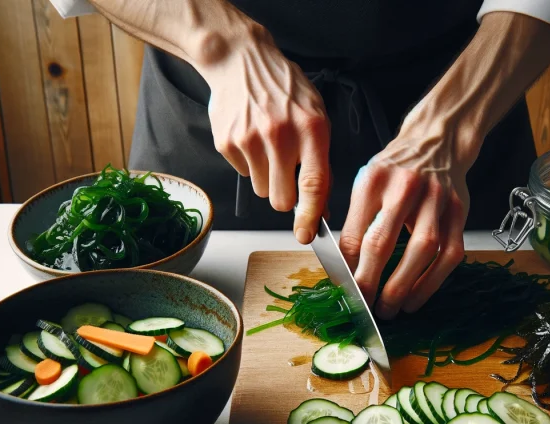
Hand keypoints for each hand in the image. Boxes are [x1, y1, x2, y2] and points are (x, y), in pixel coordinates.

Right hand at [88, 0, 333, 242]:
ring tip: (268, 147)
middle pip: (282, 199)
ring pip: (262, 190)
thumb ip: (321, 161)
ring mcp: (250, 139)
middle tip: (286, 176)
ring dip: (268, 178)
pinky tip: (251, 137)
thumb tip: (322, 208)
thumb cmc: (285, 91)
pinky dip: (249, 163)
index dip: (310, 216)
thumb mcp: (316, 117)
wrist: (241, 60)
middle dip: (286, 198)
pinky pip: (243, 173)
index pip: (313, 184)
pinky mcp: (227, 142)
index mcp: (311, 129)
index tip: (307, 237)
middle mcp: (280, 135)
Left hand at [339, 118, 474, 319]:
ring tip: (390, 308)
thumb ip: (355, 219)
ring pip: (422, 250)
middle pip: (383, 241)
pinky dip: (432, 282)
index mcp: (374, 179)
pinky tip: (416, 298)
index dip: (346, 266)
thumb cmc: (396, 169)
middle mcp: (406, 187)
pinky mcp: (459, 214)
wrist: (437, 142)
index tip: (343, 289)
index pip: (354, 230)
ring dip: (404, 286)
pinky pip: (449, 255)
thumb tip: (342, 266)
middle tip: (364, 306)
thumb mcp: (367, 182)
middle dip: (370, 280)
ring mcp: (437, 201)